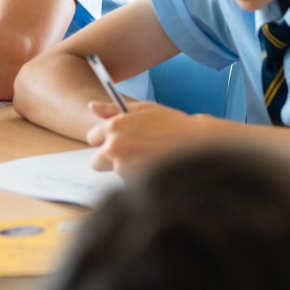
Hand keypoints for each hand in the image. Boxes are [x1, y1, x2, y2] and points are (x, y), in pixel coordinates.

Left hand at [85, 99, 206, 174]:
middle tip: (132, 155)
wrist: (198, 144)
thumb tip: (92, 106)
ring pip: (115, 173)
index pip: (92, 138)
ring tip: (150, 159)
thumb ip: (113, 110)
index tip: (118, 142)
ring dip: (127, 170)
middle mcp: (114, 146)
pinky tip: (154, 168)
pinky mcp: (134, 182)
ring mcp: (124, 166)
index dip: (106, 141)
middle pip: (96, 162)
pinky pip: (129, 184)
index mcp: (114, 126)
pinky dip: (138, 180)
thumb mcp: (143, 109)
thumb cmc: (172, 124)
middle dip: (109, 160)